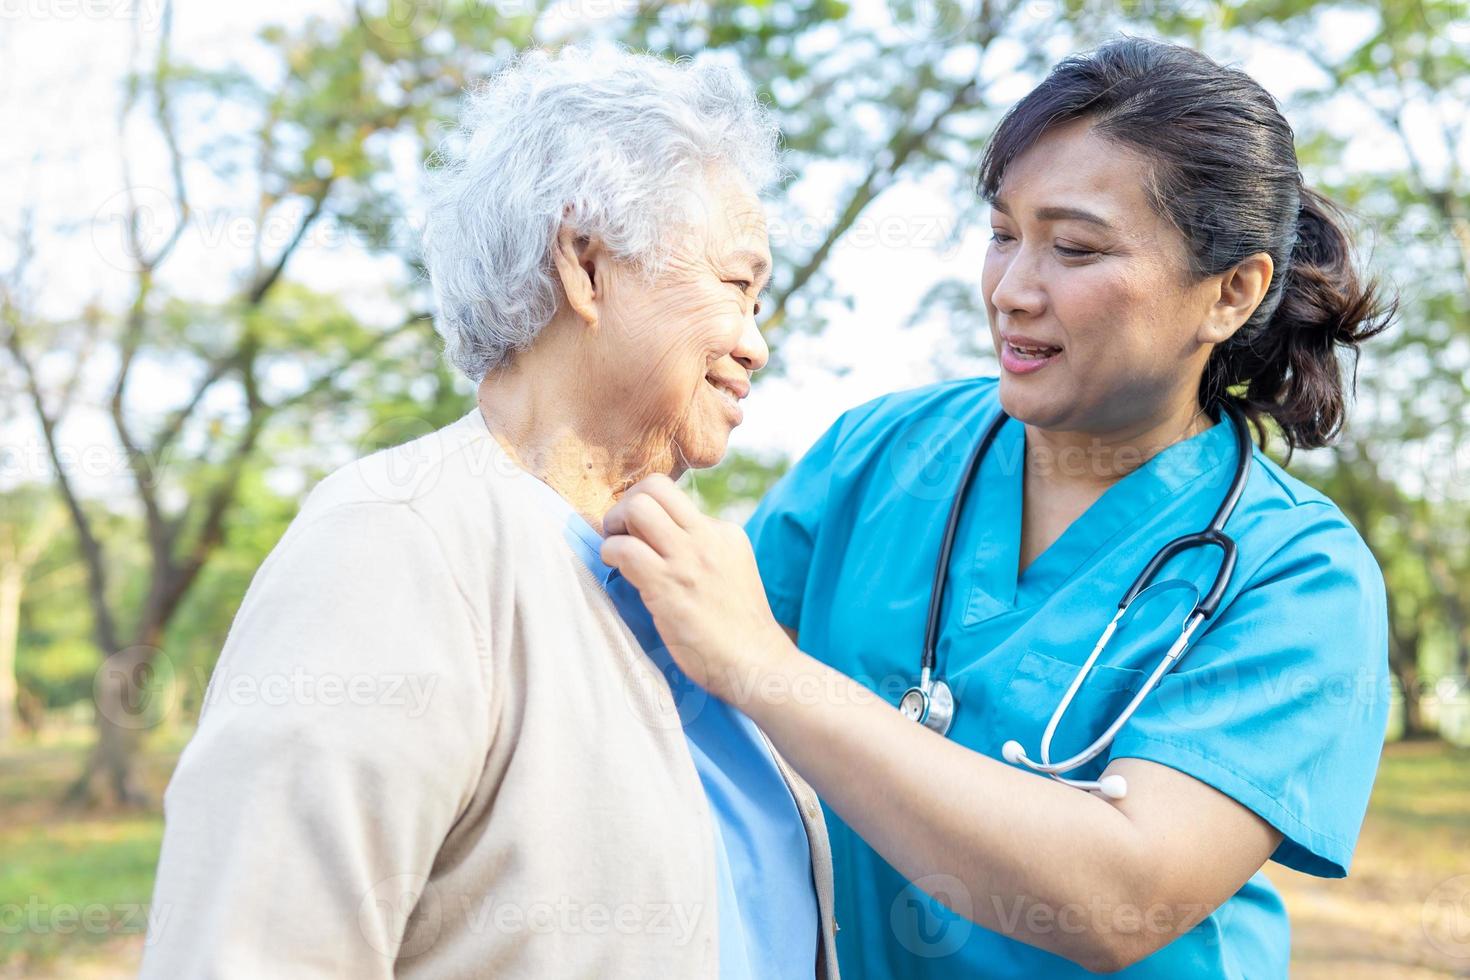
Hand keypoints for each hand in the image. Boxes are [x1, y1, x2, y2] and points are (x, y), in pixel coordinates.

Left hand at [600, 474, 792, 705]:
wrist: (757, 664)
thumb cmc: (740, 630)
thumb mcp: (732, 572)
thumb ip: (704, 553)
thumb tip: (660, 544)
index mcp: (724, 532)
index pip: (675, 499)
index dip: (650, 514)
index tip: (643, 537)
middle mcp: (707, 537)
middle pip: (654, 486)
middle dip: (626, 504)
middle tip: (621, 534)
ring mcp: (688, 559)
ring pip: (638, 507)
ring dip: (615, 526)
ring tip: (616, 552)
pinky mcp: (668, 585)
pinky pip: (624, 549)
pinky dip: (610, 554)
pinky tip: (617, 571)